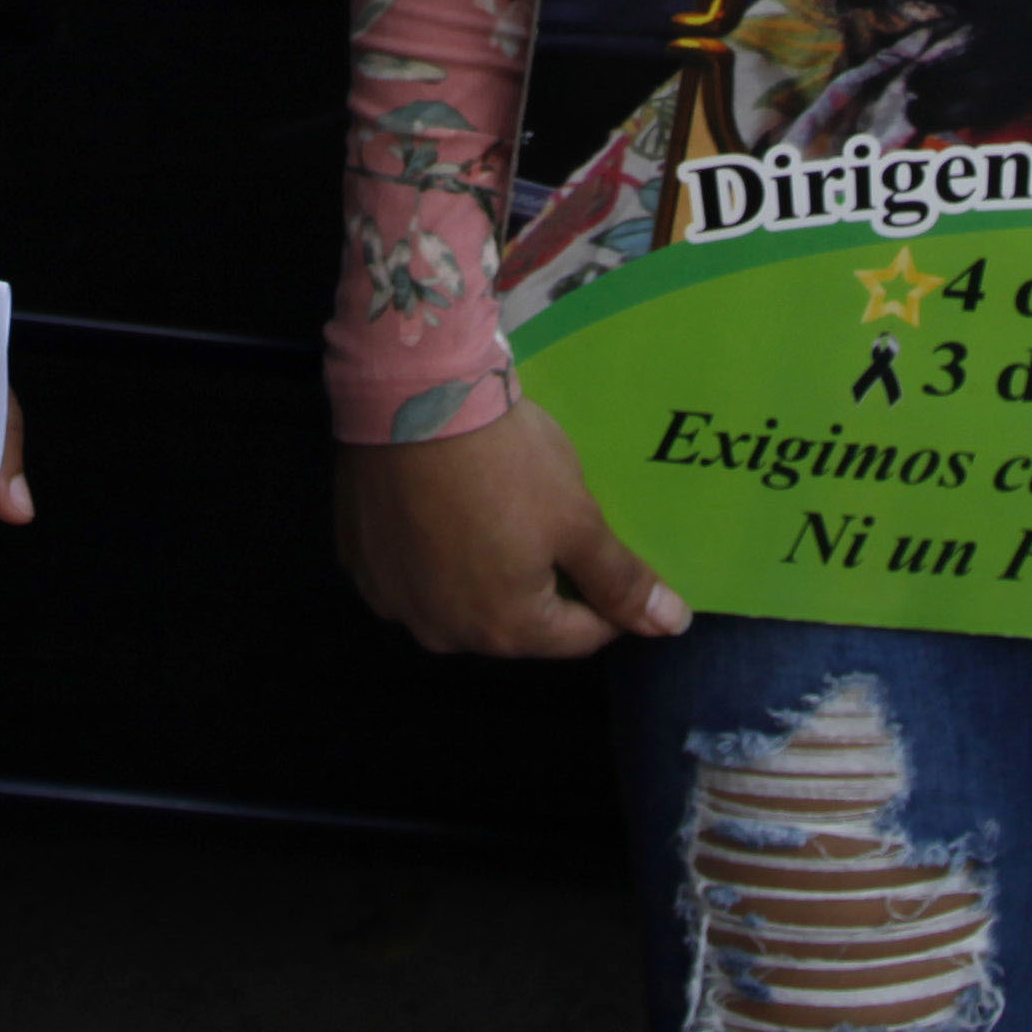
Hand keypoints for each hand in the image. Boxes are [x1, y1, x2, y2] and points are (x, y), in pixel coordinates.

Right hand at [336, 400, 690, 657]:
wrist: (410, 396)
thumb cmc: (506, 461)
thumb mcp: (577, 518)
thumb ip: (622, 581)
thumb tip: (672, 626)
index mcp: (505, 631)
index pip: (580, 635)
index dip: (608, 600)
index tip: (612, 559)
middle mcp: (444, 633)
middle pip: (515, 622)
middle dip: (541, 584)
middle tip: (551, 524)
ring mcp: (394, 599)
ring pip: (459, 599)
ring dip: (483, 571)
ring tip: (494, 512)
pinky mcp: (359, 561)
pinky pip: (412, 572)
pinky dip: (432, 551)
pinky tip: (441, 506)